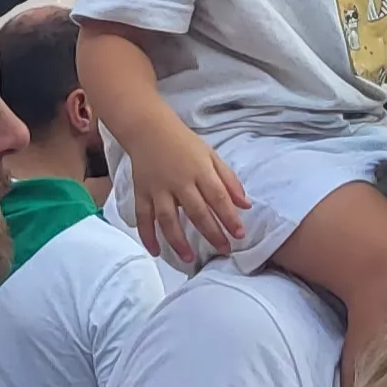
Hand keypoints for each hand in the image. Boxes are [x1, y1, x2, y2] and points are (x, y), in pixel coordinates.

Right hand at [123, 125, 249, 268]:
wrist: (148, 128)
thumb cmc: (183, 142)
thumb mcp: (211, 155)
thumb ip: (228, 180)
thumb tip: (245, 205)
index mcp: (199, 170)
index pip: (218, 198)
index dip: (229, 218)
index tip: (239, 235)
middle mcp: (179, 181)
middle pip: (196, 211)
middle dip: (211, 233)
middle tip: (223, 249)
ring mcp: (158, 188)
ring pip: (168, 219)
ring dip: (178, 241)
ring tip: (189, 258)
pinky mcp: (141, 192)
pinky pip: (143, 216)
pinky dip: (147, 235)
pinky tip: (155, 251)